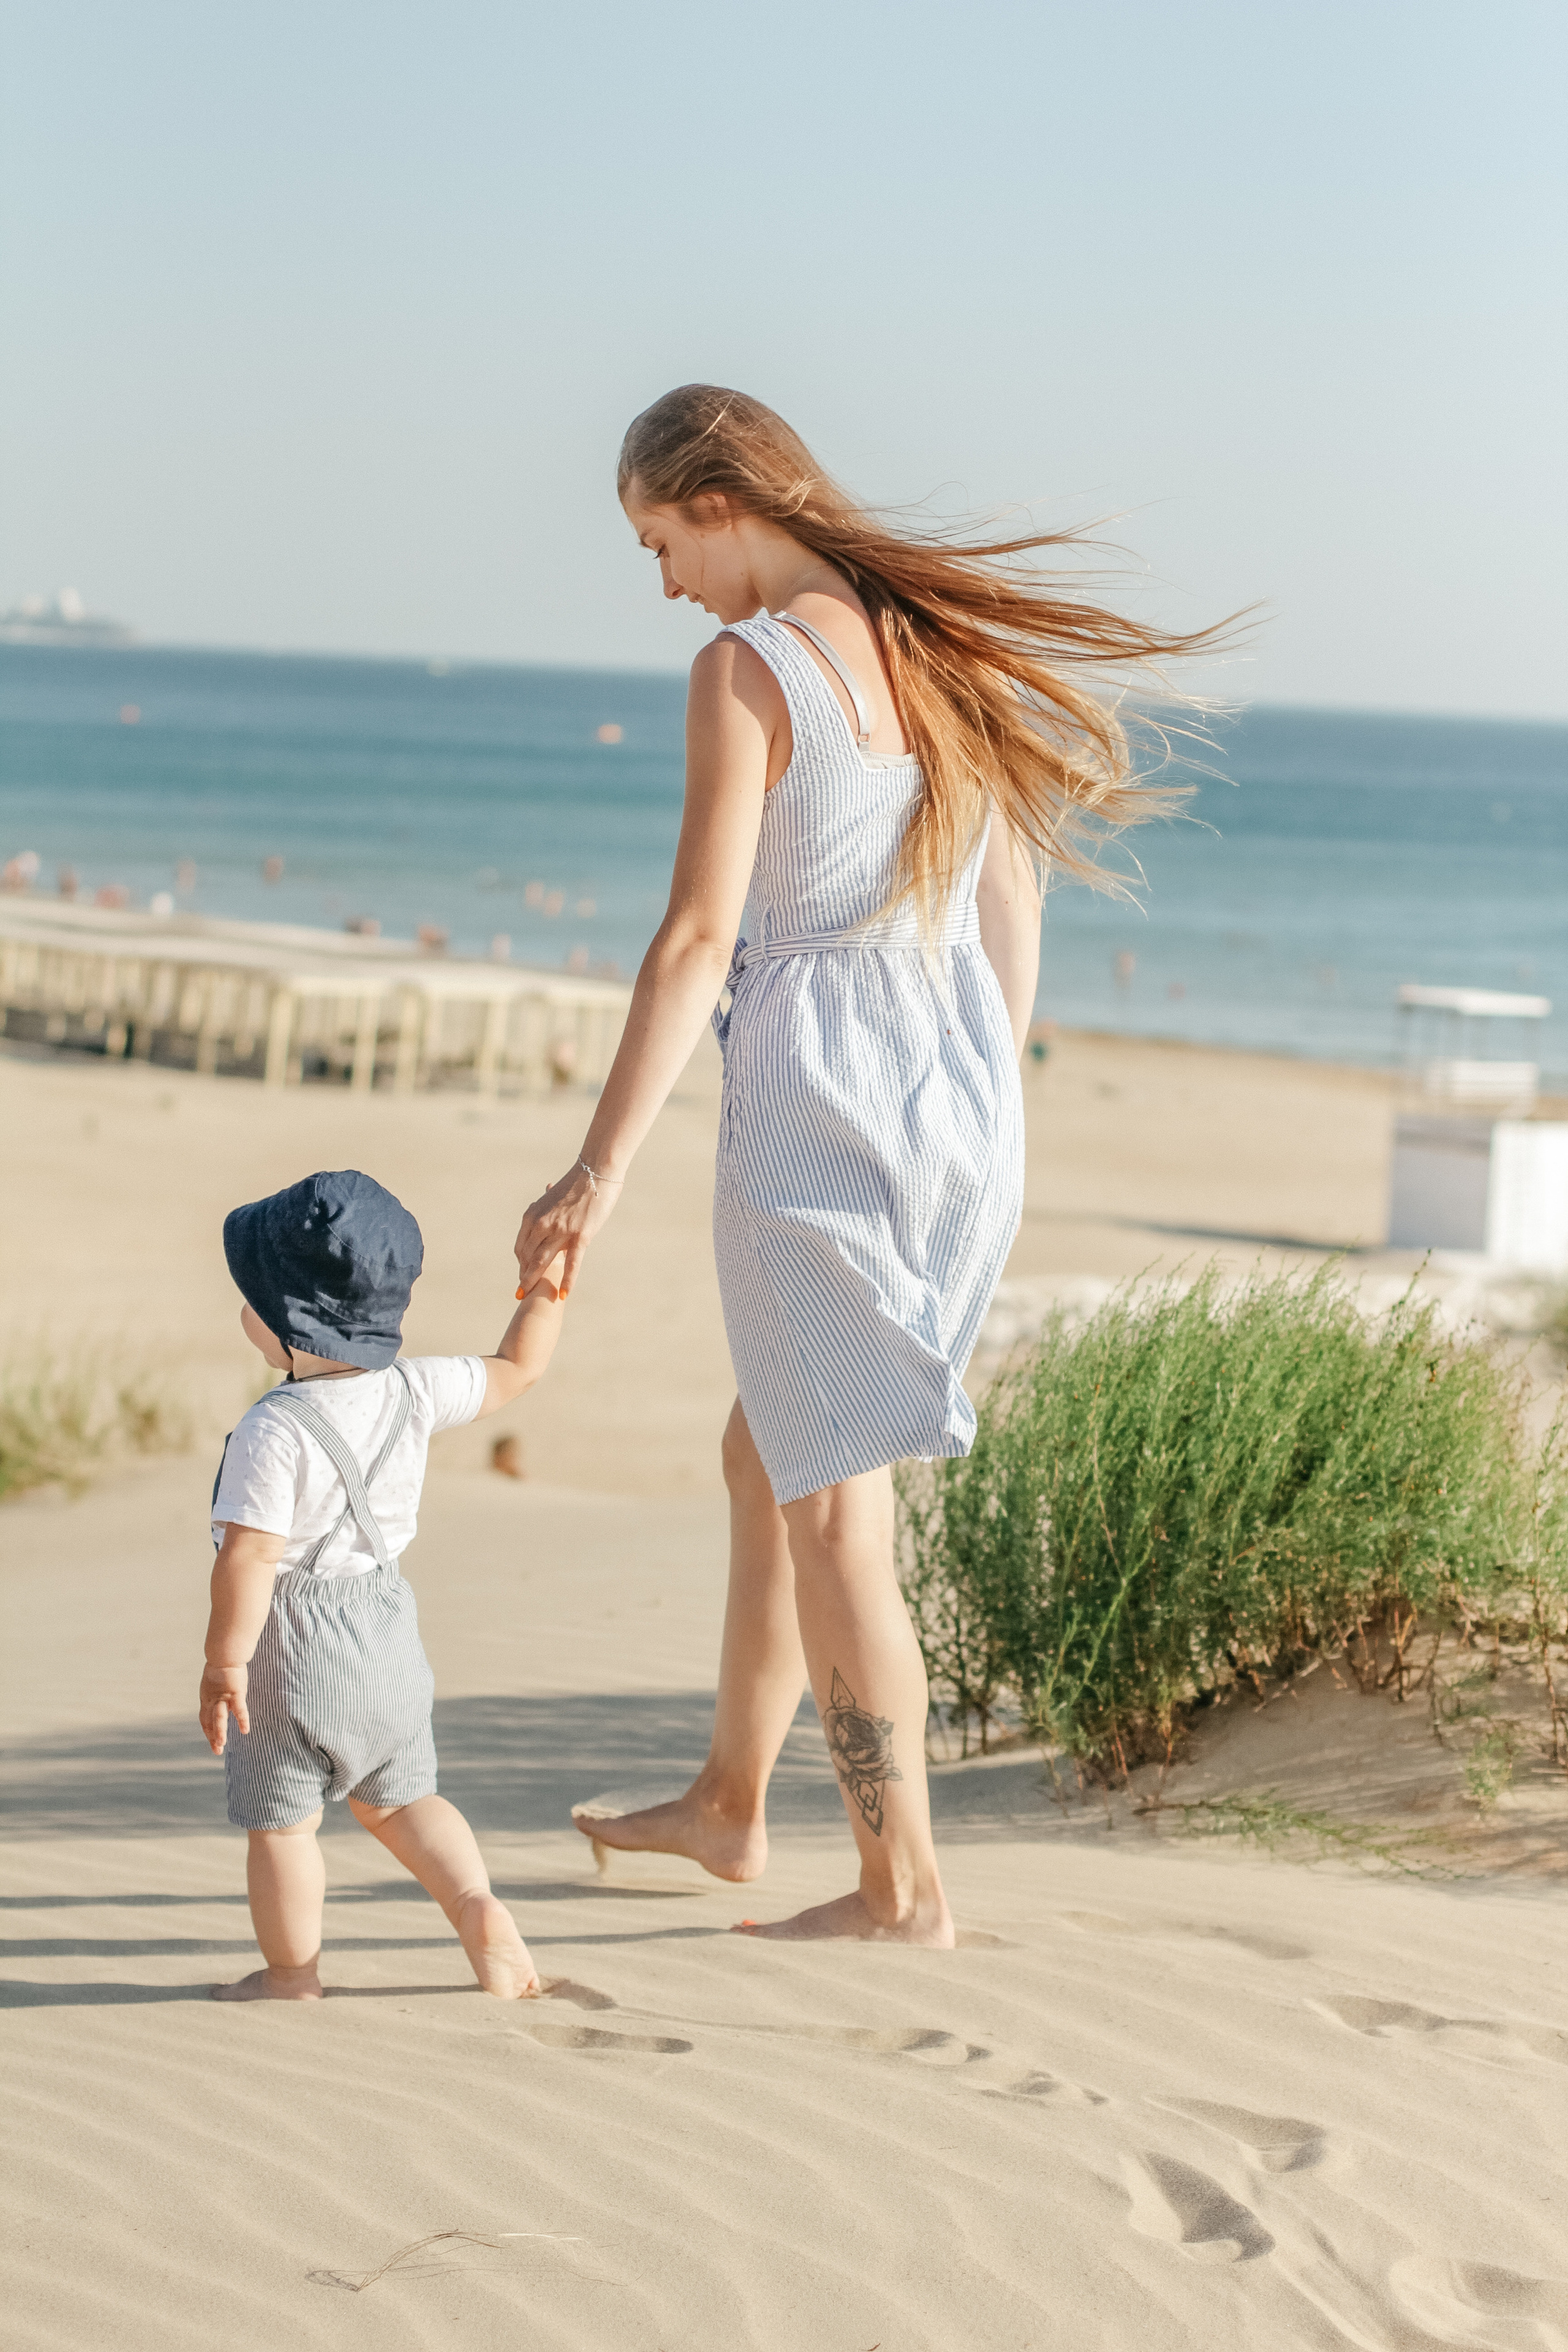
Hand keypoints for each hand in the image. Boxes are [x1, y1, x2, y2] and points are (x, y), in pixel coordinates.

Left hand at [200, 1662, 248, 1755]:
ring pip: (219, 1717)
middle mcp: (212, 1699)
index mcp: (207, 1697)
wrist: (225, 1651)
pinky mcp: (235, 1692)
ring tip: (221, 1745)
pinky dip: (242, 1720)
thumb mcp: (217, 1678)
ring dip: (219, 1732)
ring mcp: (223, 1696)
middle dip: (212, 1737)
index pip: (205, 1718)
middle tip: (217, 1751)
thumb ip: (218, 1687)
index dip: (208, 1731)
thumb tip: (221, 1690)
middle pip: (210, 1722)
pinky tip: (245, 1731)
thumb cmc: (223, 1661)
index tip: (212, 1742)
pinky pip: (239, 1709)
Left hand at [514, 1166, 618, 1298]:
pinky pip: (571, 1263)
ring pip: (543, 1262)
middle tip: (520, 1293)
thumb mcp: (552, 1200)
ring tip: (530, 1298)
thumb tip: (541, 1227)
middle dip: (524, 1276)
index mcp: (532, 1215)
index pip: (521, 1246)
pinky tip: (563, 1294)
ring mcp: (561, 1230)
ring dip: (535, 1281)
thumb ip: (544, 1215)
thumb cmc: (576, 1185)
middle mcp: (543, 1223)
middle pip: (528, 1257)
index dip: (521, 1263)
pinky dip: (566, 1280)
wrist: (595, 1172)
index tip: (522, 1273)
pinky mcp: (580, 1236)